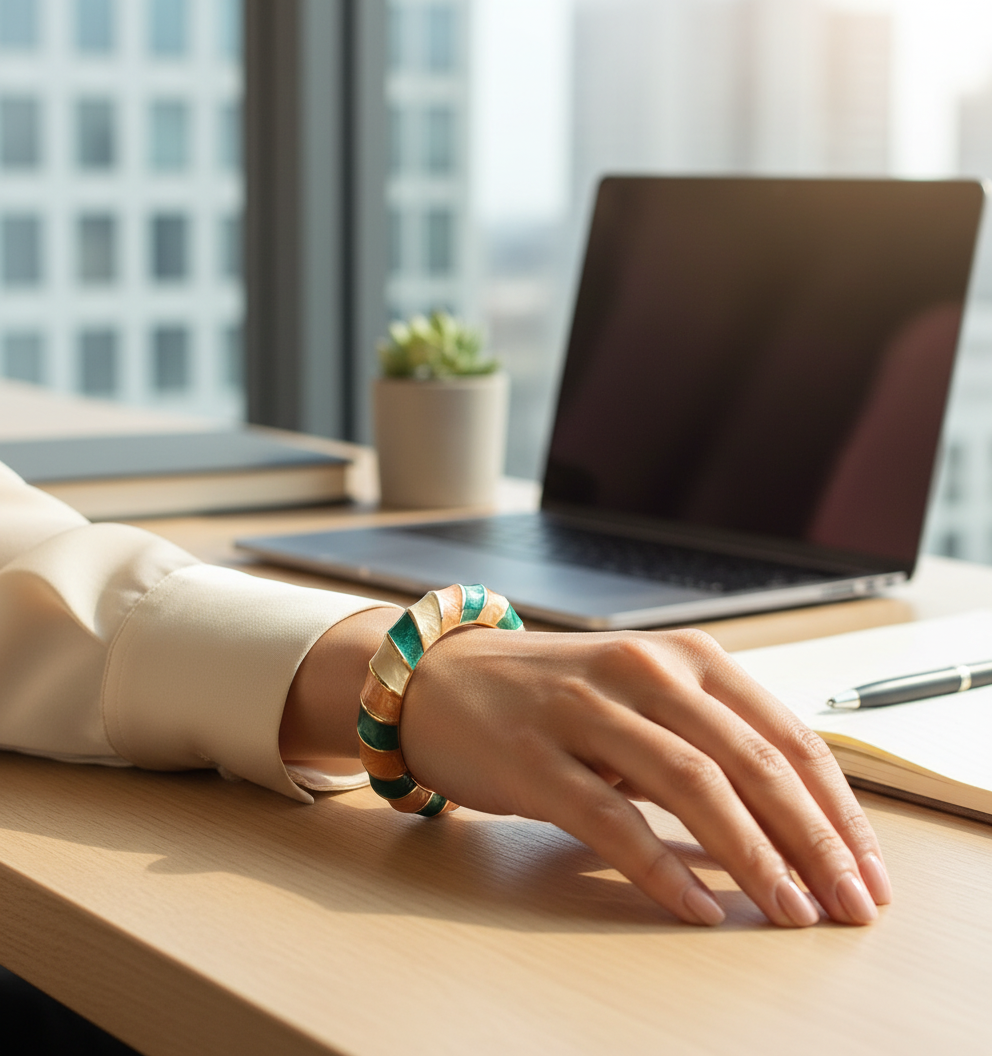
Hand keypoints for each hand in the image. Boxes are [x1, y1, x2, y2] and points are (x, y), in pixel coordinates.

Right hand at [399, 625, 891, 926]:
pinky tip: (696, 908)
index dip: (835, 806)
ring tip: (787, 911)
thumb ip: (707, 738)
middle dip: (810, 840)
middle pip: (749, 759)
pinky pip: (609, 818)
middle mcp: (643, 671)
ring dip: (750, 857)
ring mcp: (585, 709)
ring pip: (689, 784)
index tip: (865, 868)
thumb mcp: (643, 695)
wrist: (442, 677)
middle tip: (845, 904)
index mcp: (683, 656)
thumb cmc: (555, 694)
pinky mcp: (533, 756)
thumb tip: (793, 820)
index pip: (783, 732)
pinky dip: (660, 868)